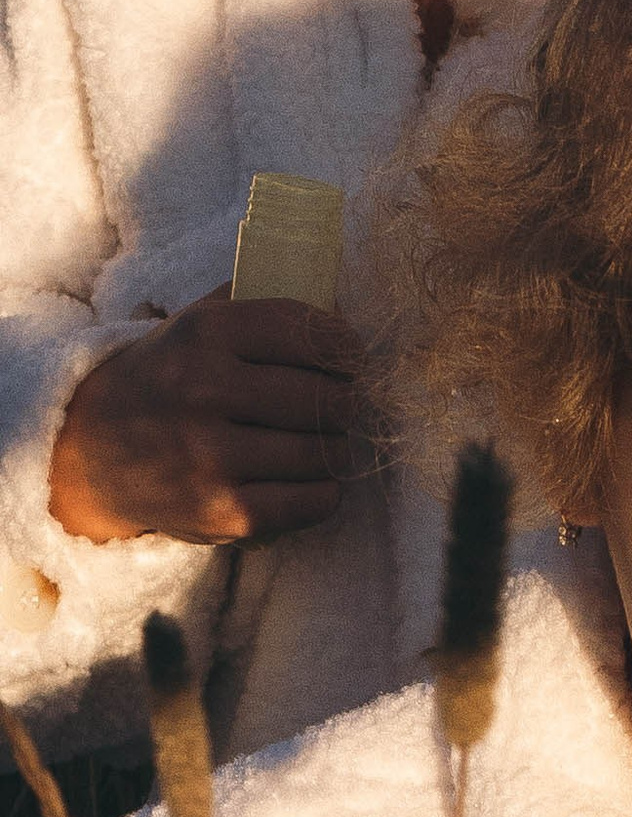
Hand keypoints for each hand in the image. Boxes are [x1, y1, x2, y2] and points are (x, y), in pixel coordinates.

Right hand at [47, 292, 360, 548]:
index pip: (307, 331)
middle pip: (326, 397)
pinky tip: (310, 478)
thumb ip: (255, 305)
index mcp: (204, 334)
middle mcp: (205, 391)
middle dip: (346, 401)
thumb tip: (336, 303)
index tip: (351, 356)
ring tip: (322, 440)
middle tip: (340, 404)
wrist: (94, 455)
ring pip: (325, 451)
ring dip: (337, 447)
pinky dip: (325, 490)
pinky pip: (315, 500)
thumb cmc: (166, 382)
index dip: (344, 345)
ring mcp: (214, 457)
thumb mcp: (193, 326)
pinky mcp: (227, 512)